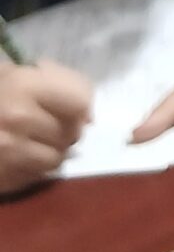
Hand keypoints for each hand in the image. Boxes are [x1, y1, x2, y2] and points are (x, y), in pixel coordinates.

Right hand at [0, 59, 92, 195]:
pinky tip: (17, 156)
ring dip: (50, 152)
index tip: (73, 109)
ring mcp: (8, 152)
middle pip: (71, 134)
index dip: (81, 107)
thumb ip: (55, 83)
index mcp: (23, 85)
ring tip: (32, 142)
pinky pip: (36, 178)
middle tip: (46, 125)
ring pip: (56, 159)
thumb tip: (87, 116)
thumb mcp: (14, 73)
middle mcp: (18, 118)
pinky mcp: (2, 178)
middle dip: (65, 131)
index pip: (80, 103)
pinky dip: (33, 169)